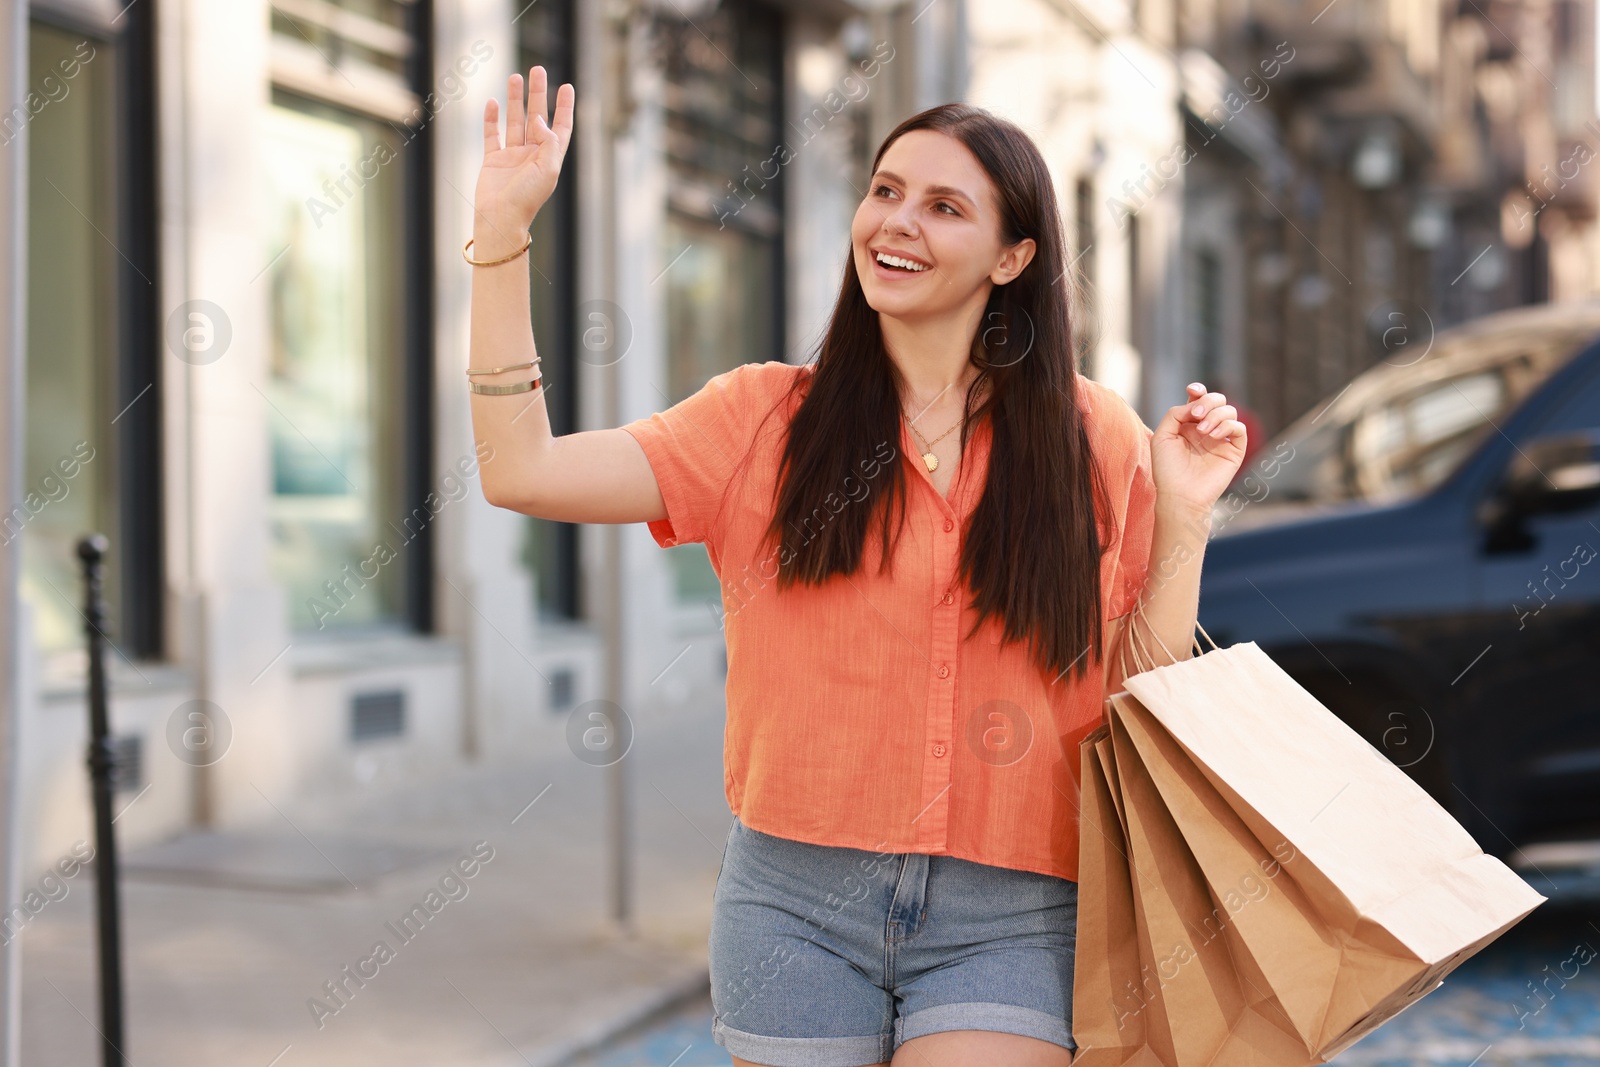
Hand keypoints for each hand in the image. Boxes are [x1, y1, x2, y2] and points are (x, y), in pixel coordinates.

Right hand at [475, 66, 573, 247]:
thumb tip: (539, 118)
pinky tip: (493, 102)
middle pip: (537, 117)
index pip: (560, 127)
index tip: (566, 87)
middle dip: (538, 94)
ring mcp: (512, 156)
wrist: (500, 217)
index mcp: (549, 158)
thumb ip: (548, 142)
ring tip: (515, 76)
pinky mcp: (493, 160)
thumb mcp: (547, 170)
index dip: (564, 107)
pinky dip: (492, 118)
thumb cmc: (527, 198)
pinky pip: (492, 134)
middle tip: (538, 70)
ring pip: (515, 121)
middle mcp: (532, 155)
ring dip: (514, 99)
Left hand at [1151, 382, 1247, 513]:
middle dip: (1208, 401)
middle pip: (1218, 401)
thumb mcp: (1162, 436)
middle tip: (1196, 415)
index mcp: (1189, 424)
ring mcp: (1221, 440)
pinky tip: (1214, 436)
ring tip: (1203, 431)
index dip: (1199, 390)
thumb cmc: (1167, 469)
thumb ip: (1175, 414)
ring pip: (1230, 411)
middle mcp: (1207, 429)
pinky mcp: (1234, 451)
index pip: (1199, 399)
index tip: (1192, 391)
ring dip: (1216, 415)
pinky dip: (1229, 426)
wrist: (1179, 495)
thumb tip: (1195, 404)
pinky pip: (1240, 429)